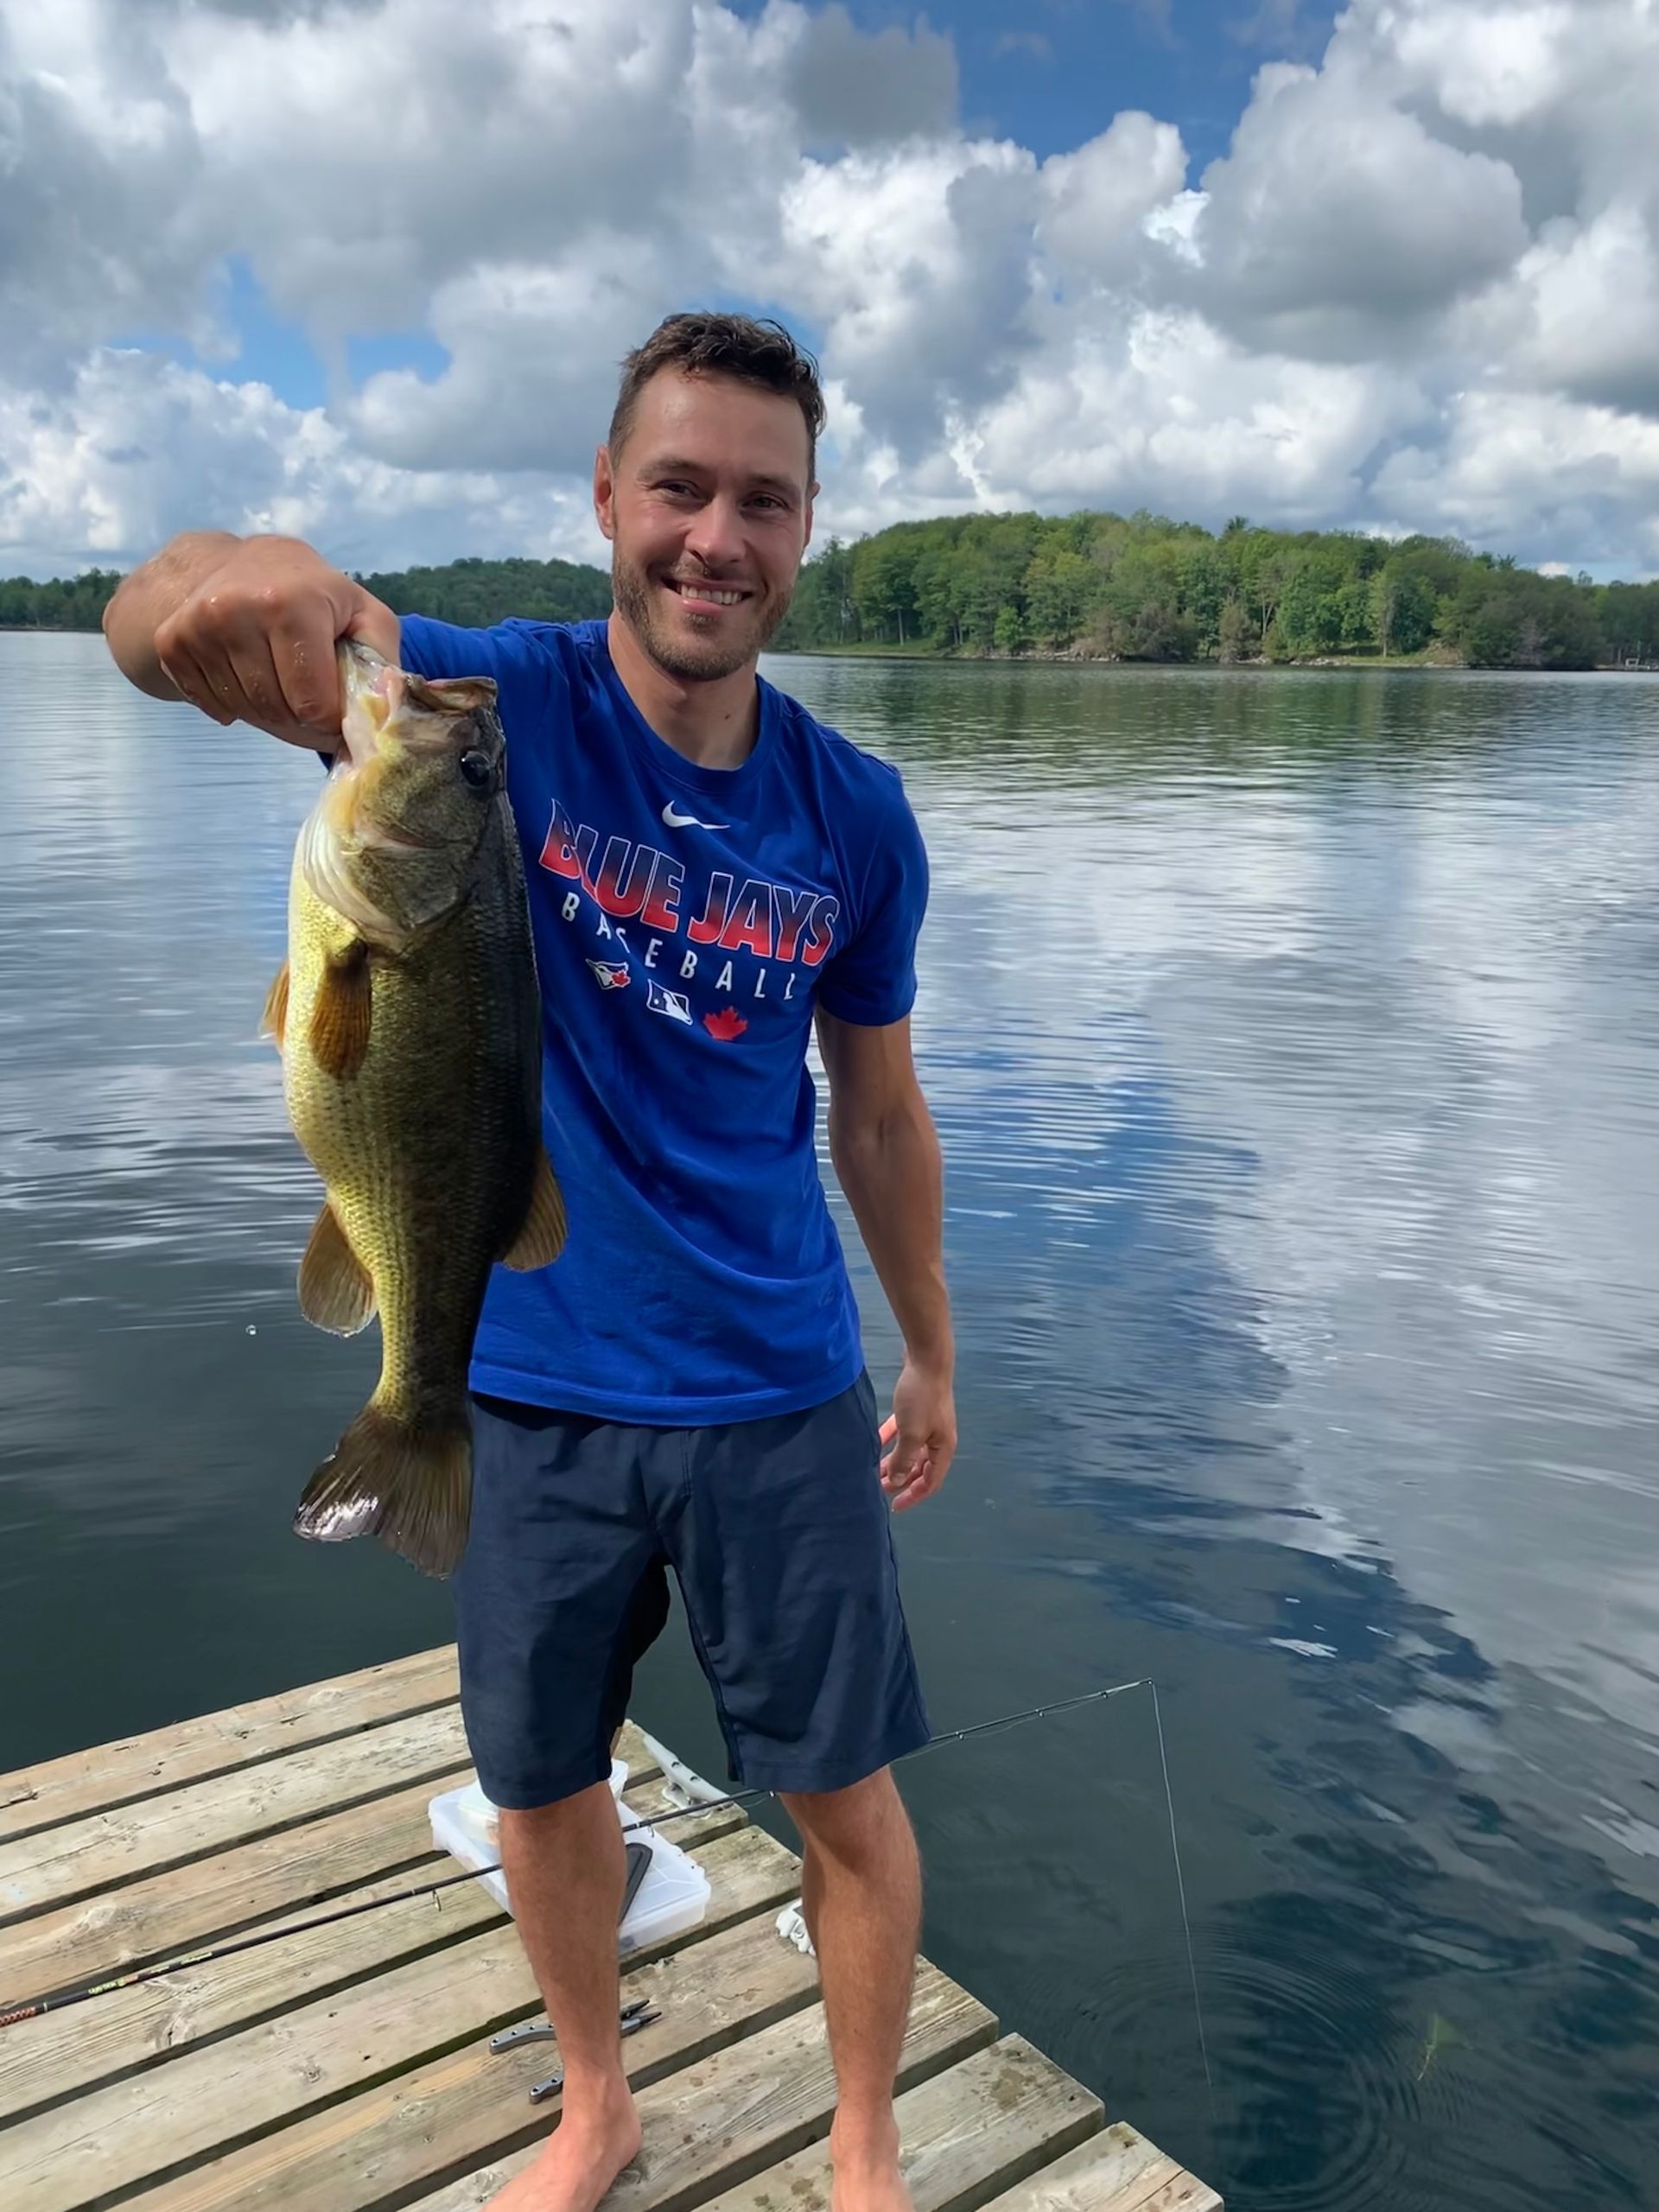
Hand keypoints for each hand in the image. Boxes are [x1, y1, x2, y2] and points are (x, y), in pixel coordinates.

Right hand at [153, 538, 398, 746]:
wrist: (245, 563)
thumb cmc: (318, 596)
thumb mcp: (364, 615)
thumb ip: (383, 664)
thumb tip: (385, 718)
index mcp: (292, 604)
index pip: (313, 704)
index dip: (328, 718)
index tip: (334, 704)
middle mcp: (237, 609)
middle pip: (276, 712)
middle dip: (299, 719)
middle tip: (309, 695)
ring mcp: (198, 626)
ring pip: (243, 711)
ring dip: (268, 712)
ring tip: (280, 677)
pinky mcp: (173, 641)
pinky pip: (211, 705)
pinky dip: (234, 705)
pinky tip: (248, 673)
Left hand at [878, 1358, 956, 1512]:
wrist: (927, 1359)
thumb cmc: (921, 1399)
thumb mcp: (911, 1434)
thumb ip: (904, 1460)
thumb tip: (898, 1481)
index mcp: (943, 1449)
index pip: (931, 1482)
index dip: (913, 1496)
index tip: (894, 1506)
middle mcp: (938, 1440)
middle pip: (920, 1468)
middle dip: (901, 1479)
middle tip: (878, 1488)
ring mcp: (928, 1424)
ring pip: (910, 1451)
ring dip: (894, 1461)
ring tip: (874, 1470)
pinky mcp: (917, 1410)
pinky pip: (903, 1433)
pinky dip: (891, 1440)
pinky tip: (875, 1443)